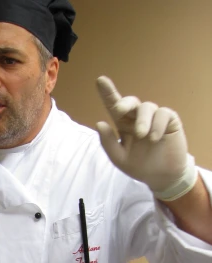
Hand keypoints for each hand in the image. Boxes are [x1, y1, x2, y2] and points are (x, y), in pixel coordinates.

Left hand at [95, 76, 196, 200]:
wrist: (162, 176)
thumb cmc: (140, 166)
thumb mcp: (120, 159)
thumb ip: (108, 143)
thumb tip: (99, 123)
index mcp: (123, 126)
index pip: (113, 107)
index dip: (107, 93)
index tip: (100, 81)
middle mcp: (137, 118)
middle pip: (130, 102)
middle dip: (125, 102)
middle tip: (119, 110)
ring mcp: (153, 118)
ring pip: (147, 107)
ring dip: (142, 120)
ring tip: (142, 135)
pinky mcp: (169, 120)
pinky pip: (163, 114)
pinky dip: (157, 125)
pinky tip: (154, 138)